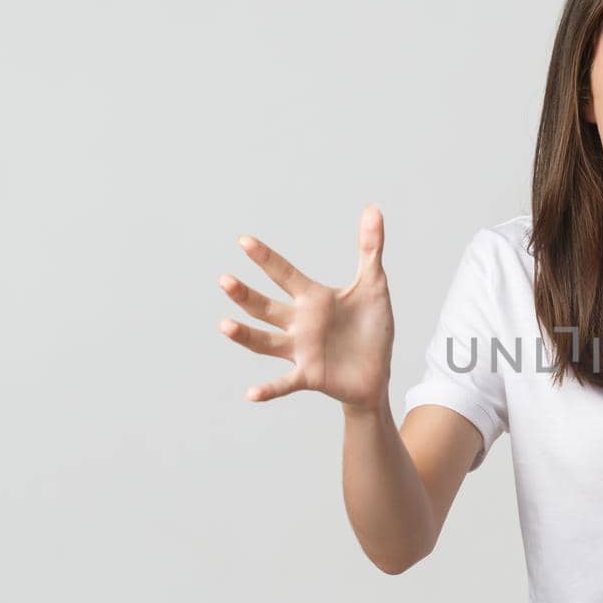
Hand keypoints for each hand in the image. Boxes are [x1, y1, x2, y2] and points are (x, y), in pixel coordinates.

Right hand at [218, 205, 394, 408]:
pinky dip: (269, 389)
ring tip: (225, 326)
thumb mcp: (375, 286)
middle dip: (245, 295)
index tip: (244, 240)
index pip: (285, 274)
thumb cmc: (371, 329)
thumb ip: (370, 249)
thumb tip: (372, 208)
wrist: (377, 372)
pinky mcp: (310, 375)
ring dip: (246, 335)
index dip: (266, 258)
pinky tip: (251, 394)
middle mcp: (300, 323)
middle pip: (265, 307)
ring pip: (266, 342)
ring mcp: (301, 351)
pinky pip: (285, 383)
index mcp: (313, 299)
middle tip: (225, 280)